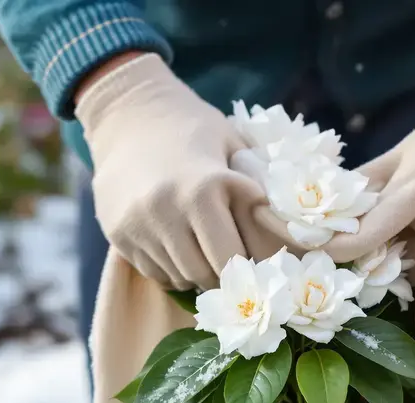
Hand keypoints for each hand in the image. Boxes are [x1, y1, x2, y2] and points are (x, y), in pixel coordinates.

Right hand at [76, 53, 261, 288]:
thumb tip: (297, 238)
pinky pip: (153, 272)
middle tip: (233, 266)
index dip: (248, 268)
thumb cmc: (195, 129)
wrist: (129, 113)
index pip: (232, 258)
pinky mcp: (117, 233)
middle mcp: (168, 209)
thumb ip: (259, 191)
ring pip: (178, 277)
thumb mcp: (235, 148)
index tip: (258, 268)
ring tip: (205, 251)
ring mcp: (138, 223)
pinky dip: (170, 269)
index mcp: (205, 187)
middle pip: (204, 274)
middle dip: (223, 276)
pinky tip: (177, 246)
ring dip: (196, 273)